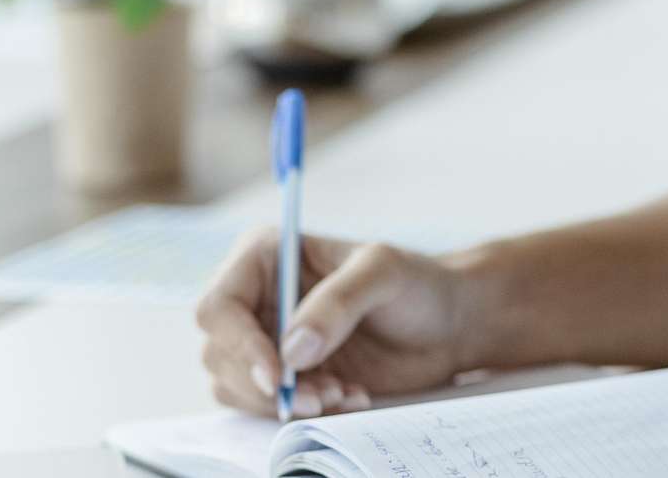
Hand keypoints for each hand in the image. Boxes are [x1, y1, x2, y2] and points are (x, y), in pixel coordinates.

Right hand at [198, 230, 474, 415]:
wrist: (447, 326)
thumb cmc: (416, 284)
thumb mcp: (384, 273)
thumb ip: (339, 303)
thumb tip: (292, 349)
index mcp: (264, 256)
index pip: (219, 306)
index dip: (240, 344)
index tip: (280, 375)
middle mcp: (256, 298)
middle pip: (220, 353)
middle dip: (267, 384)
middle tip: (321, 395)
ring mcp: (266, 339)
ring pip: (238, 386)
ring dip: (286, 401)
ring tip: (341, 392)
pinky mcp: (285, 375)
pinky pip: (266, 406)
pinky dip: (302, 410)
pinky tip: (347, 395)